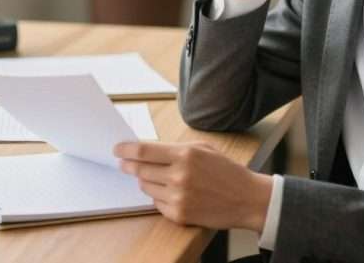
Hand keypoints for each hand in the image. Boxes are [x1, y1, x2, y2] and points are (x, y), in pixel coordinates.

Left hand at [114, 141, 272, 231]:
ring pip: (146, 187)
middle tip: (125, 164)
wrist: (246, 198)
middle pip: (140, 170)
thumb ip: (175, 149)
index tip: (117, 150)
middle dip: (129, 166)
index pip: (144, 151)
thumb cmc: (225, 171)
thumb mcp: (203, 149)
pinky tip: (173, 193)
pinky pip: (156, 203)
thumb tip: (146, 150)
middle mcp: (179, 175)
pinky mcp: (179, 214)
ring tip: (161, 178)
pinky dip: (160, 197)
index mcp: (185, 155)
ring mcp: (178, 197)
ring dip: (146, 181)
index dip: (126, 150)